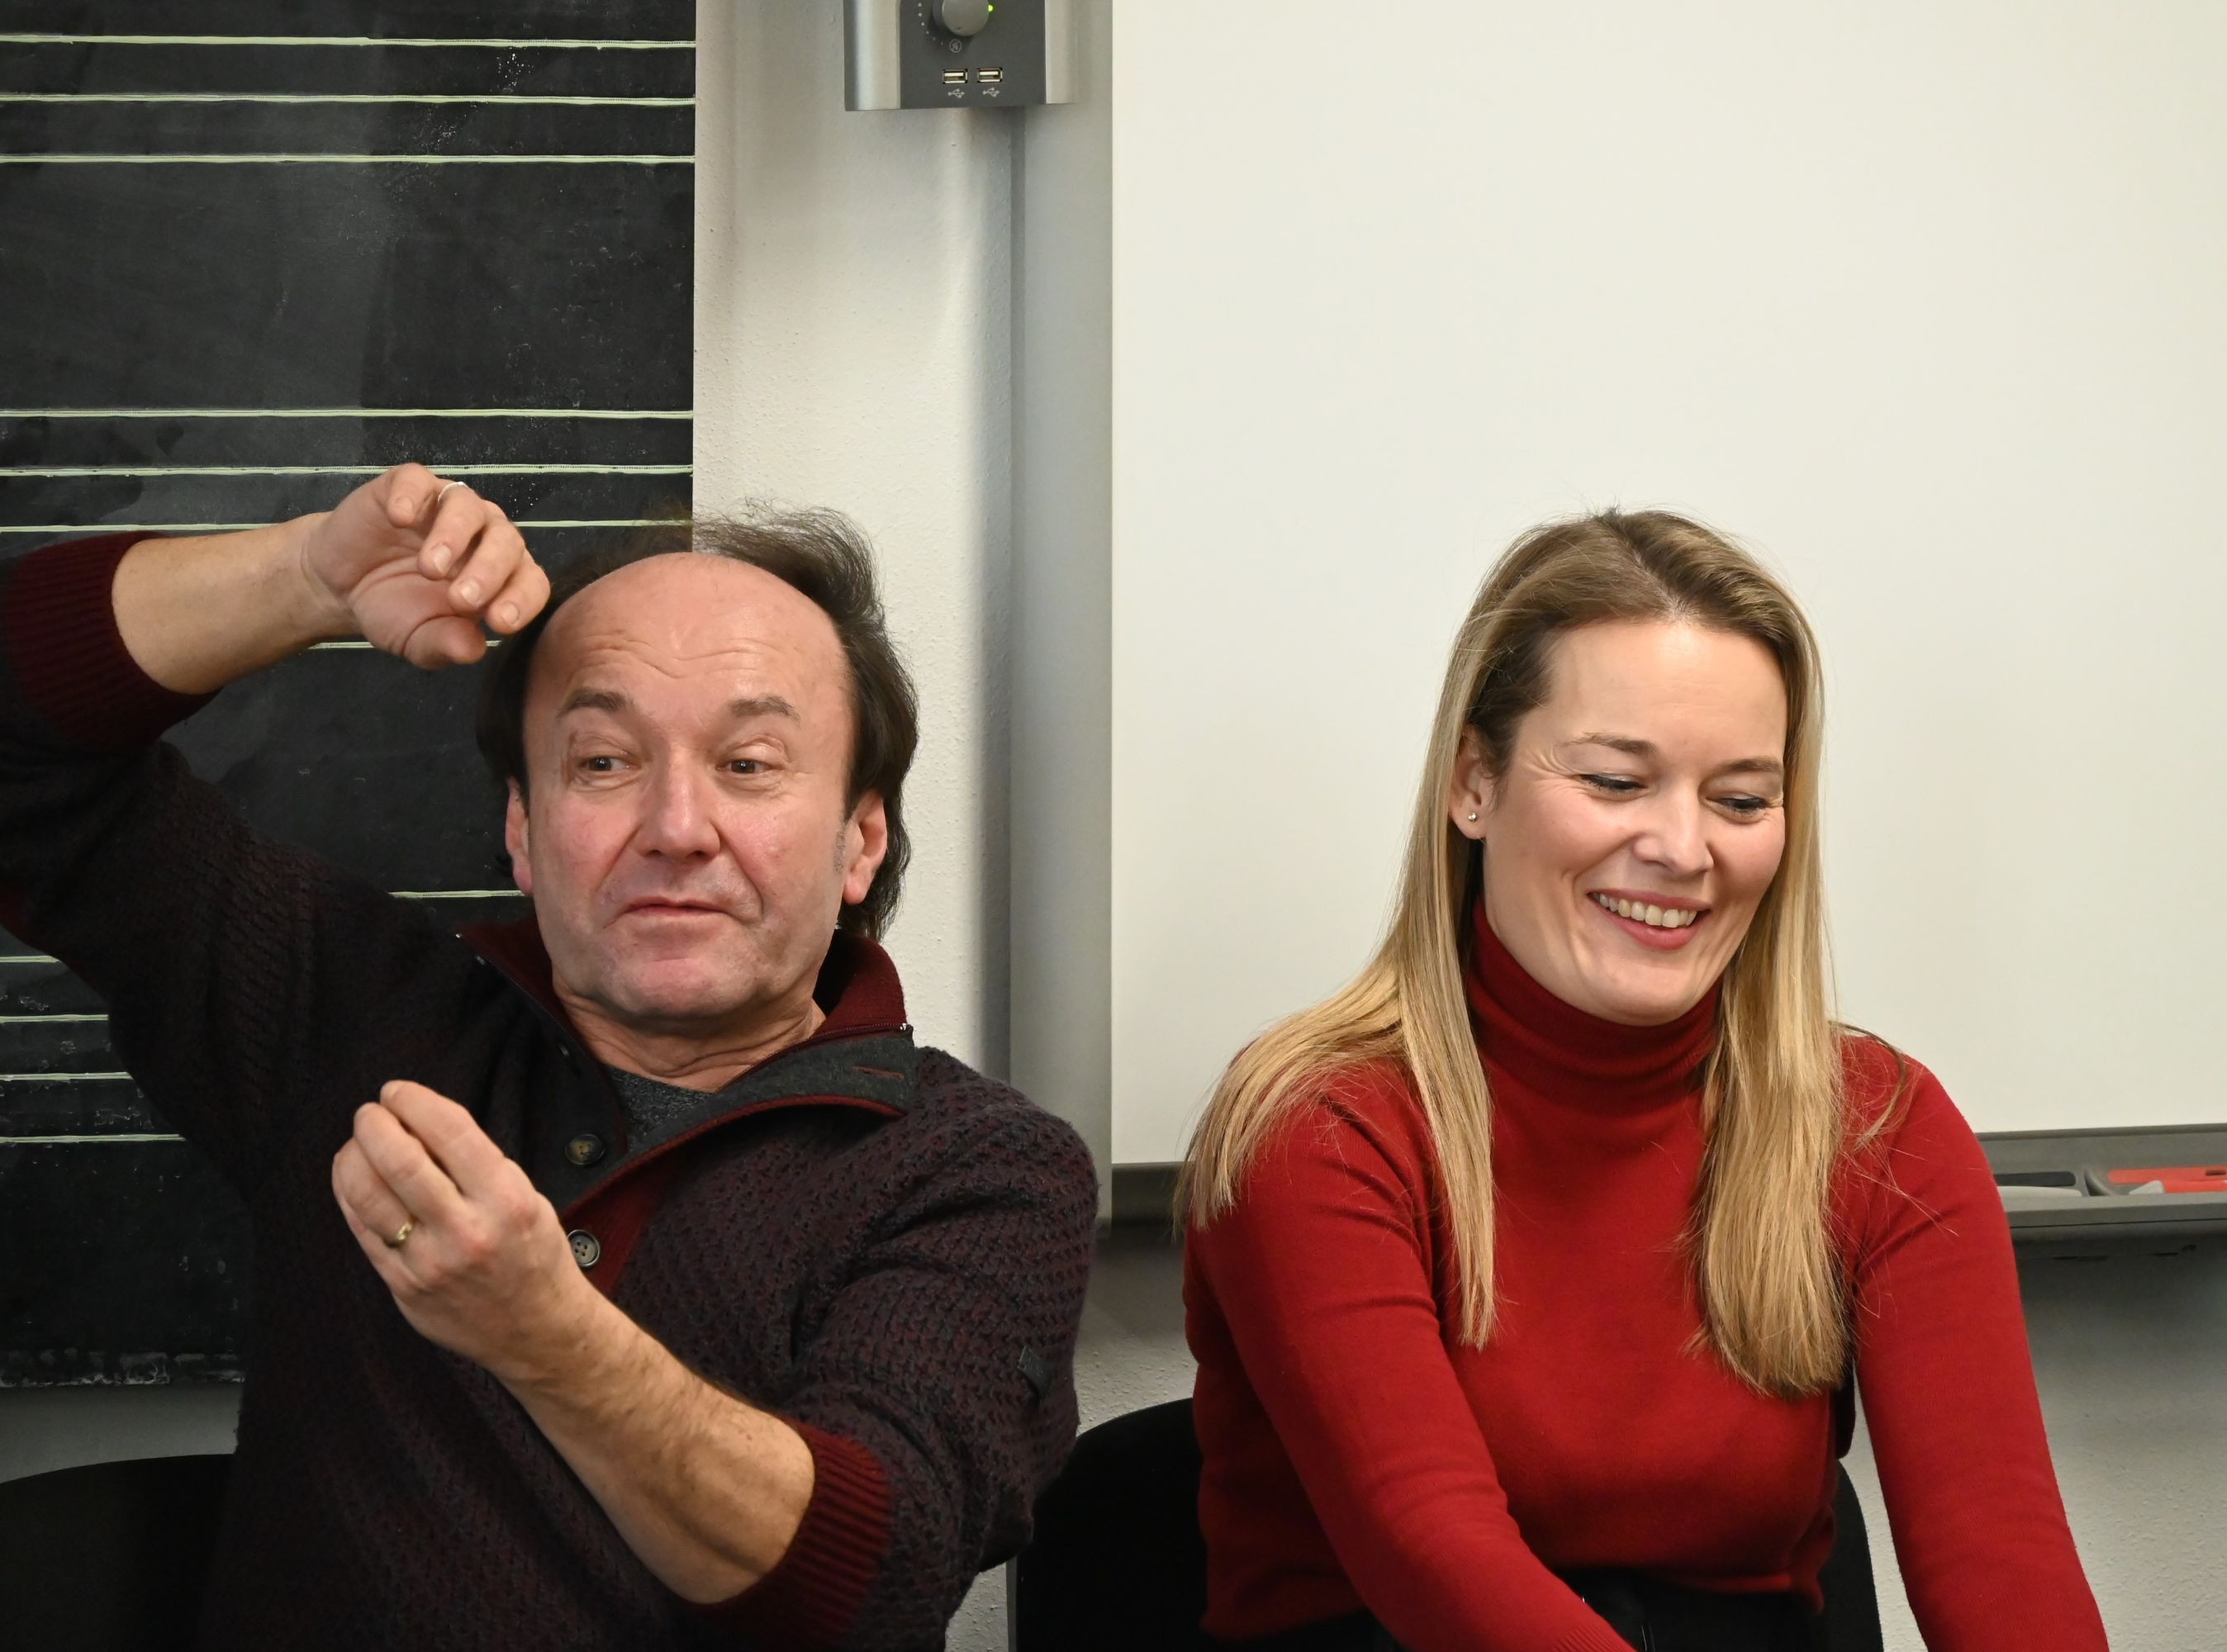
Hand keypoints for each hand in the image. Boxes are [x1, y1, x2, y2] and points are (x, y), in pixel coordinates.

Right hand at [297, 464, 551, 668]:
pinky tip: (400, 518)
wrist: (341, 585)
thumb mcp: (417, 640)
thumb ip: (445, 645)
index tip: (498, 623)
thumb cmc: (393, 610)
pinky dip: (410, 495)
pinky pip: (416, 480)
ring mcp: (446, 506)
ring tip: (431, 568)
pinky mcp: (407, 486)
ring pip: (466, 506)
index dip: (521, 600)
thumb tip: (473, 650)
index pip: (530, 582)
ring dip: (453, 535)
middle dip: (489, 571)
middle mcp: (482, 535)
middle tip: (462, 599)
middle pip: (506, 541)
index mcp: (499, 575)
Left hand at [331, 1080, 594, 1383]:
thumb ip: (477, 1164)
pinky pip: (362, 1232)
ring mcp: (430, 1264)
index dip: (414, 1101)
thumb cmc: (533, 1255)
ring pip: (369, 1196)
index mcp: (506, 1200)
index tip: (398, 1091)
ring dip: (353, 1157)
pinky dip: (349, 1195)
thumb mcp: (527, 1198)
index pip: (450, 1131)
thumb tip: (419, 1121)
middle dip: (375, 1124)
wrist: (537, 1331)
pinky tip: (351, 1177)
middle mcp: (468, 1231)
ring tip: (357, 1142)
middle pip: (400, 1161)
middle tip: (371, 1112)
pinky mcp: (404, 1288)